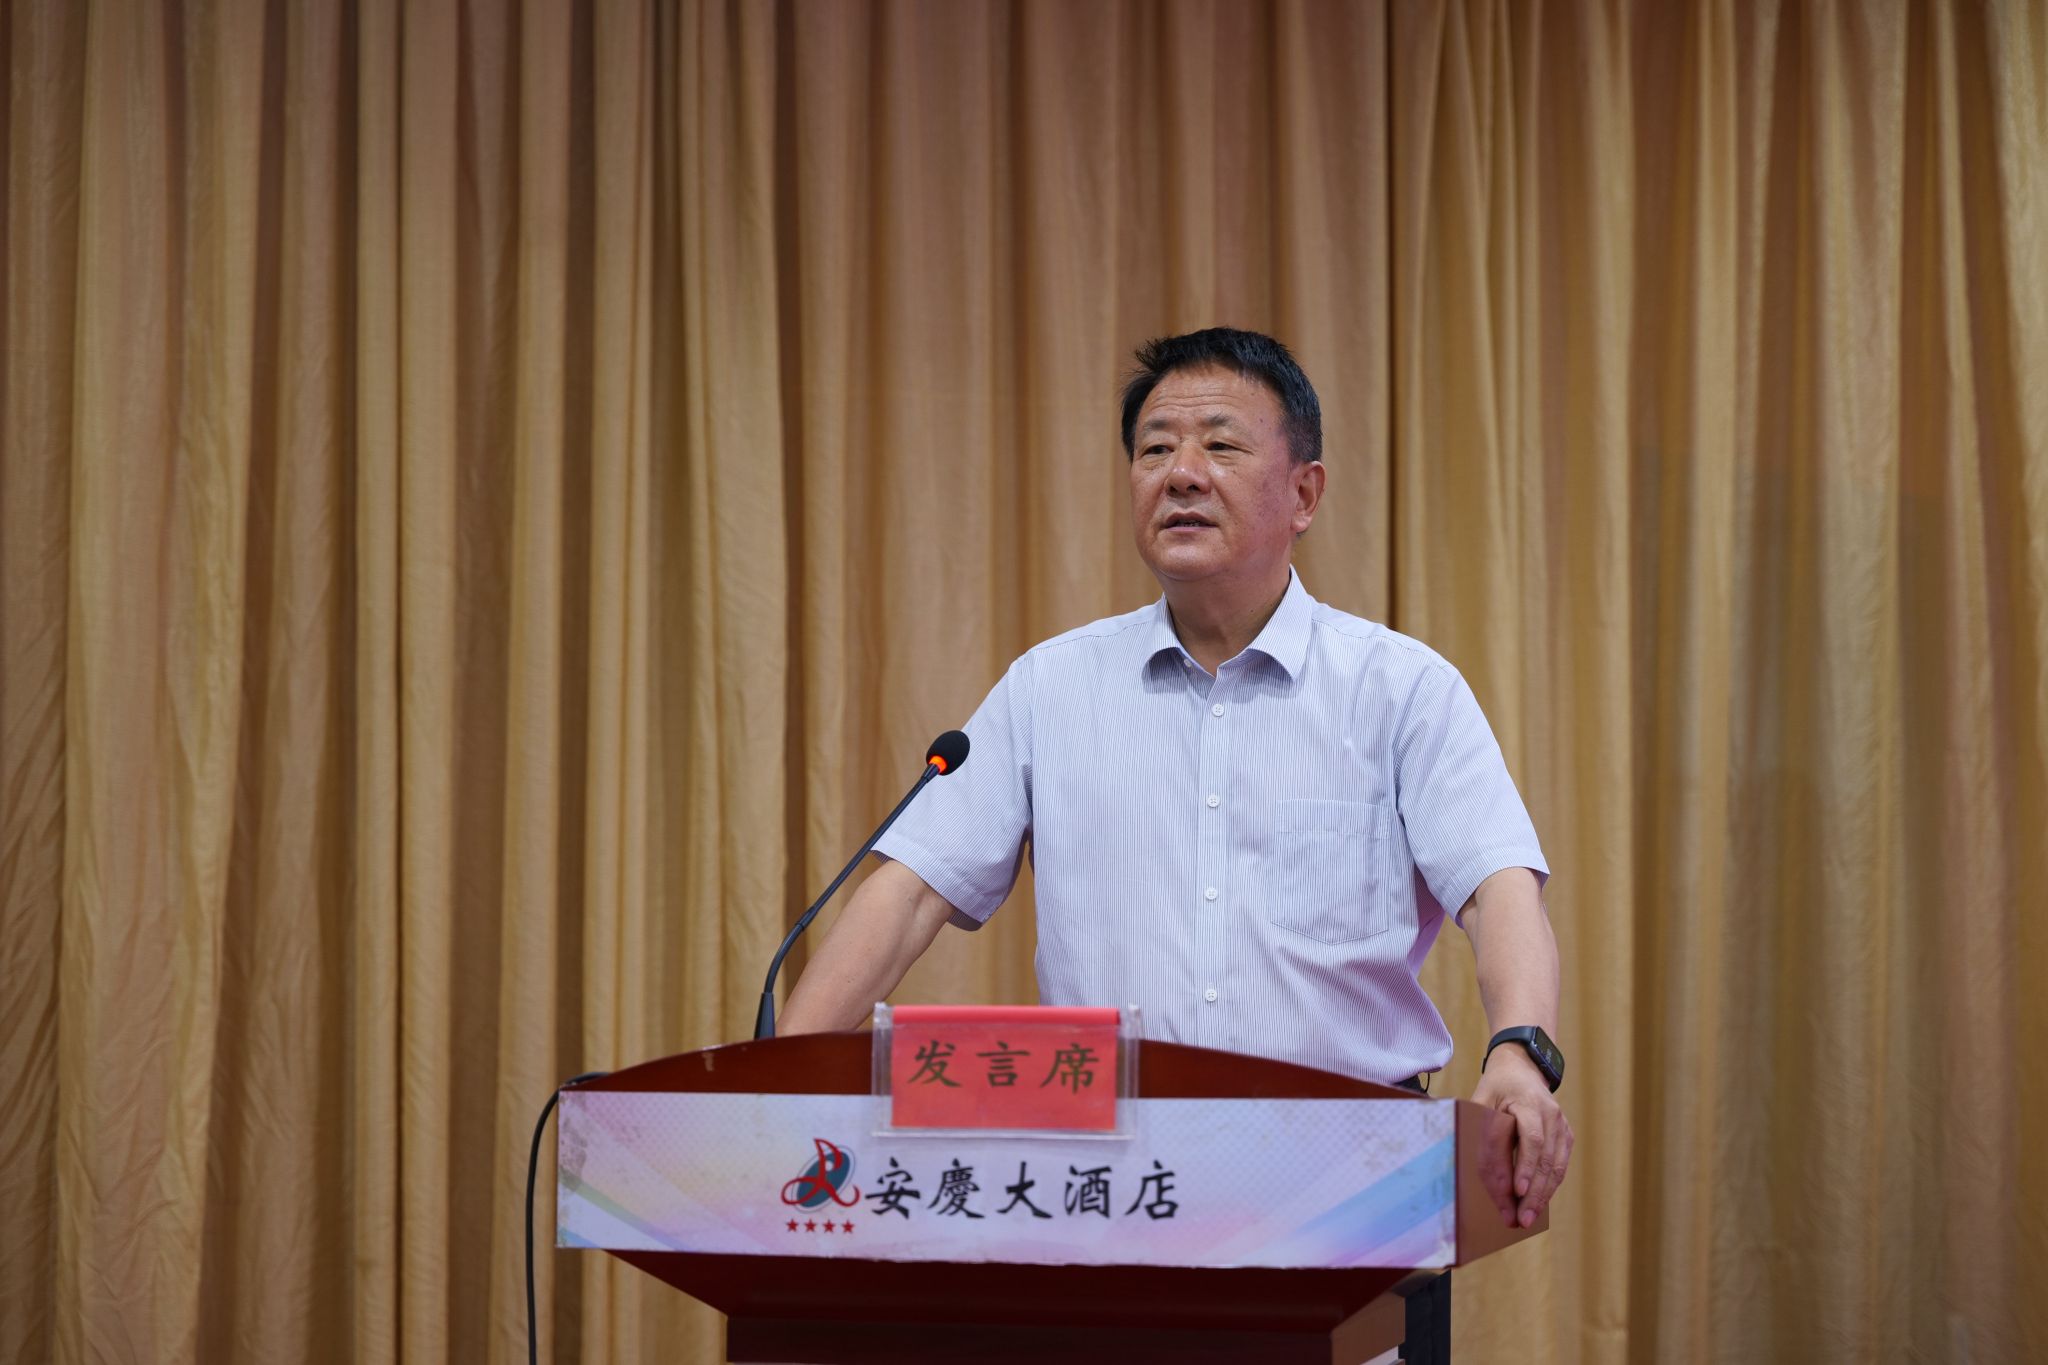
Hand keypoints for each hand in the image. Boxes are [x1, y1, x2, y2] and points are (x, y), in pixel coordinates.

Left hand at [1470, 1046, 1572, 1228]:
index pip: (1530, 1138)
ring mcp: (1561, 1125)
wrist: (1521, 1068)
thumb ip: (1485, 1135)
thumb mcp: (1481, 1102)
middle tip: (1521, 1218)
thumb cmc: (1496, 1088)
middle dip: (1533, 1192)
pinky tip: (1538, 1203)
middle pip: (1545, 1158)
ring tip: (1528, 1218)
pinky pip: (1560, 1165)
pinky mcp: (1566, 1136)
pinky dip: (1550, 1186)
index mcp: (1528, 1101)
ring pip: (1556, 1166)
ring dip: (1543, 1195)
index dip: (1525, 1166)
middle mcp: (1550, 1114)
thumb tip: (1485, 1177)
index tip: (1517, 1190)